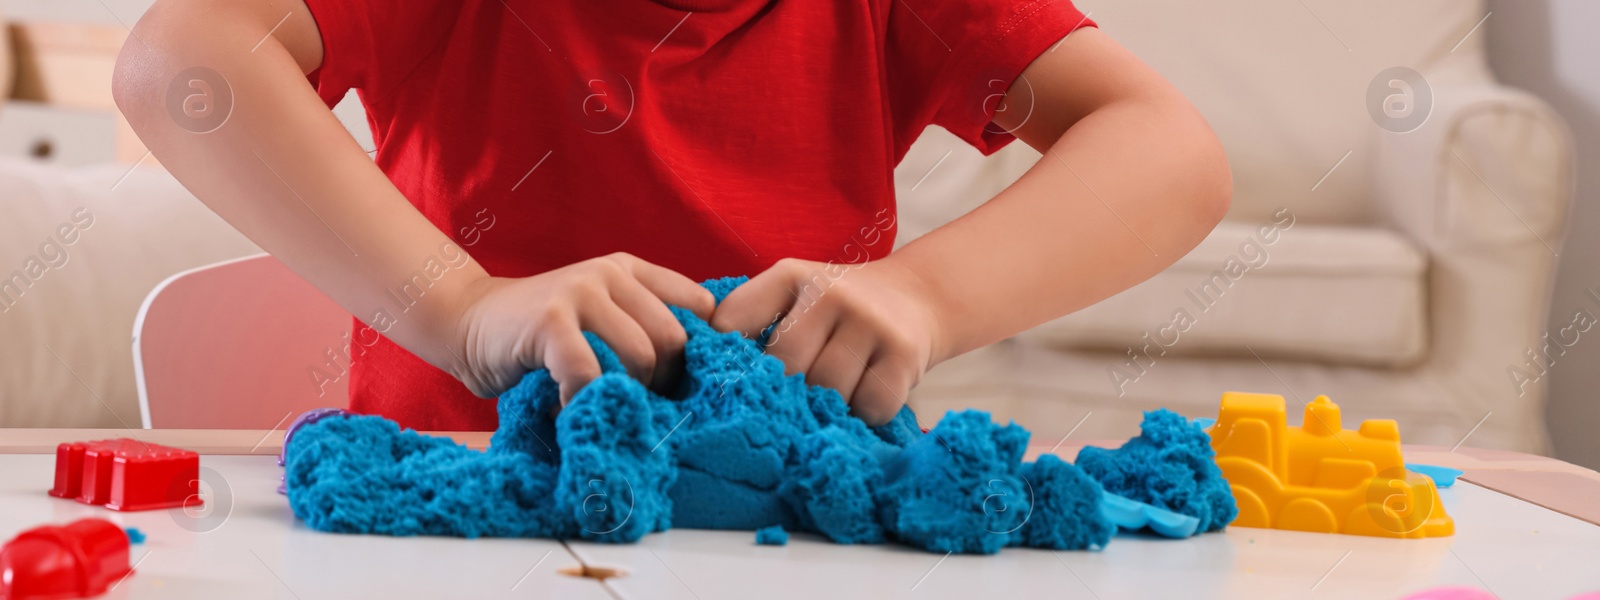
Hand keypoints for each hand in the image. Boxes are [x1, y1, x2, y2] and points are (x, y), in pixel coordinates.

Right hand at [449, 253, 714, 402]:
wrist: (466, 321)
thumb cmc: (539, 334)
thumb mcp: (598, 315)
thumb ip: (638, 327)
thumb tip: (693, 379)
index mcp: (630, 269)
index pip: (699, 304)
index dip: (695, 351)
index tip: (672, 382)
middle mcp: (610, 273)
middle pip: (675, 337)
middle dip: (662, 380)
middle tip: (631, 401)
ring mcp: (579, 292)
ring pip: (640, 355)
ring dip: (625, 394)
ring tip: (599, 403)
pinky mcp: (550, 320)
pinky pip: (589, 372)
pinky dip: (584, 400)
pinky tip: (567, 407)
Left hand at [711, 257, 945, 423]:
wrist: (914, 298)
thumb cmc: (833, 310)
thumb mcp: (789, 296)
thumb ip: (748, 322)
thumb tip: (695, 374)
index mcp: (790, 276)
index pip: (734, 324)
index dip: (727, 361)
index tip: (732, 382)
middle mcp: (831, 293)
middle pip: (786, 367)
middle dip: (786, 390)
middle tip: (792, 397)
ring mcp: (871, 322)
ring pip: (827, 392)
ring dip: (827, 405)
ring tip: (831, 394)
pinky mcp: (904, 355)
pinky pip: (868, 407)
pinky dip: (863, 412)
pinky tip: (864, 395)